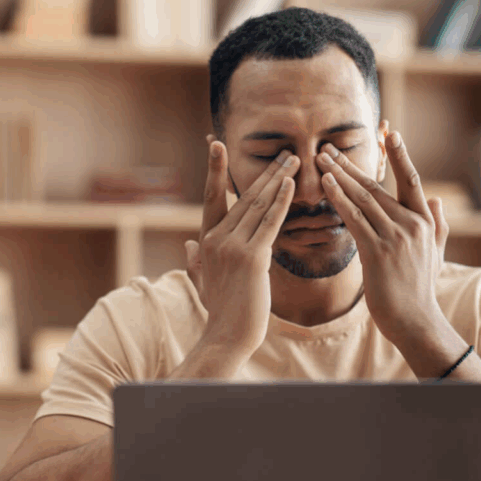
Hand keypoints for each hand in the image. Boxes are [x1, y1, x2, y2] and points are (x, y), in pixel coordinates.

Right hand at [185, 135, 299, 357]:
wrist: (226, 336)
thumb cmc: (221, 312)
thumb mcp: (203, 281)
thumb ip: (197, 261)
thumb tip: (188, 245)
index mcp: (205, 241)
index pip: (213, 199)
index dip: (215, 171)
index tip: (217, 144)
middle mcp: (216, 239)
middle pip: (243, 197)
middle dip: (265, 172)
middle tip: (284, 152)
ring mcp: (232, 247)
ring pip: (258, 205)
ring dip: (277, 179)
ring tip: (293, 160)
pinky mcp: (252, 258)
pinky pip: (270, 223)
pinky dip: (281, 201)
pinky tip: (290, 184)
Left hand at [317, 126, 449, 342]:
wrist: (415, 320)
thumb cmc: (420, 289)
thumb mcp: (437, 253)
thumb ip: (438, 224)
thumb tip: (435, 198)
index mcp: (426, 221)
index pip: (411, 180)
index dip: (400, 156)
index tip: (388, 132)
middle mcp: (413, 224)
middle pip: (377, 186)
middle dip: (349, 164)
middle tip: (328, 147)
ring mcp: (396, 237)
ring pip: (364, 198)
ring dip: (339, 176)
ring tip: (320, 159)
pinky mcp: (378, 252)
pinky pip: (355, 219)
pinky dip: (339, 199)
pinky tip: (326, 185)